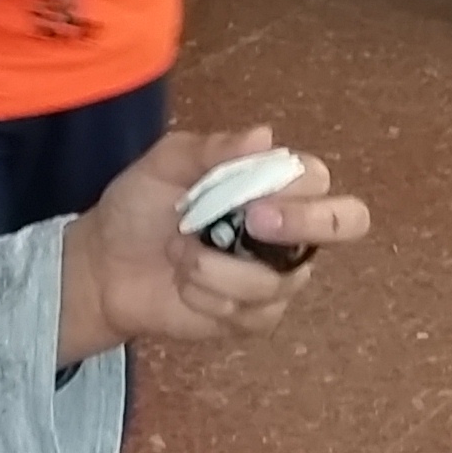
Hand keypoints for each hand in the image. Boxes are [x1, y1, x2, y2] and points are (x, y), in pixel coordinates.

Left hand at [59, 129, 366, 362]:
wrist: (103, 264)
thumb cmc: (140, 206)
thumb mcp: (165, 164)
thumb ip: (212, 149)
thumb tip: (263, 135)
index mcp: (273, 185)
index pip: (320, 180)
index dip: (300, 188)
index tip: (253, 197)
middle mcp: (288, 230)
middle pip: (347, 222)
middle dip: (308, 223)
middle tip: (254, 224)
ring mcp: (276, 276)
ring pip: (281, 278)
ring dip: (217, 267)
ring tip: (178, 254)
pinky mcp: (254, 317)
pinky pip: (253, 312)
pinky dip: (209, 296)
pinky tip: (183, 286)